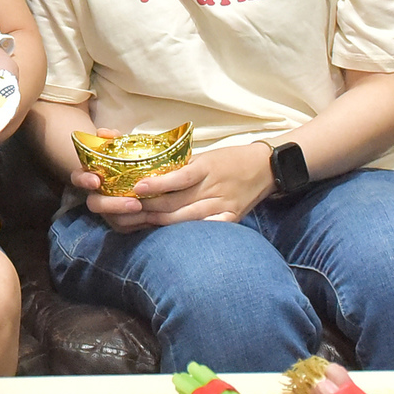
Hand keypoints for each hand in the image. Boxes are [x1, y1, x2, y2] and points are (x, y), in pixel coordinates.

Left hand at [84, 140, 272, 232]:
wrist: (266, 168)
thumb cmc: (230, 159)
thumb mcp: (206, 156)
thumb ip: (181, 167)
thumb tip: (150, 172)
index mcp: (206, 168)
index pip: (178, 178)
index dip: (157, 184)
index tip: (136, 187)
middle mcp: (213, 188)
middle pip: (176, 202)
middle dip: (149, 208)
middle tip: (126, 210)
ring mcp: (222, 207)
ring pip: (186, 219)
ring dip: (160, 222)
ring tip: (140, 222)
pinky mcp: (230, 219)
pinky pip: (204, 228)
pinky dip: (184, 232)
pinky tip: (167, 236)